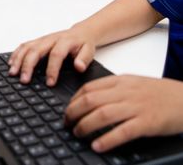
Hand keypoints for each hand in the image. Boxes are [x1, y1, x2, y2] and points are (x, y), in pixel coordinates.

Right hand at [8, 26, 95, 85]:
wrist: (80, 32)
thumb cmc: (83, 43)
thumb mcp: (89, 50)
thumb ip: (84, 59)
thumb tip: (79, 67)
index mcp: (65, 41)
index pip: (56, 55)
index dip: (52, 69)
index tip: (50, 83)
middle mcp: (50, 39)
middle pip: (35, 50)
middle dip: (28, 66)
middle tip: (24, 80)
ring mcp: (42, 39)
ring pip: (27, 48)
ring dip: (18, 60)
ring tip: (12, 73)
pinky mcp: (36, 41)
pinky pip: (23, 46)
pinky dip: (15, 54)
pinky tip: (11, 64)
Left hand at [66, 75, 182, 151]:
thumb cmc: (160, 93)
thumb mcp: (133, 84)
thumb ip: (113, 90)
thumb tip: (89, 100)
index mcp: (120, 81)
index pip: (88, 88)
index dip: (73, 100)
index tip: (67, 110)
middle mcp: (126, 92)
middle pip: (90, 100)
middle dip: (73, 113)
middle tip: (66, 123)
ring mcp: (136, 107)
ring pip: (102, 114)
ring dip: (85, 125)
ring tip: (77, 134)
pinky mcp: (148, 122)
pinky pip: (123, 131)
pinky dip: (107, 139)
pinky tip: (97, 145)